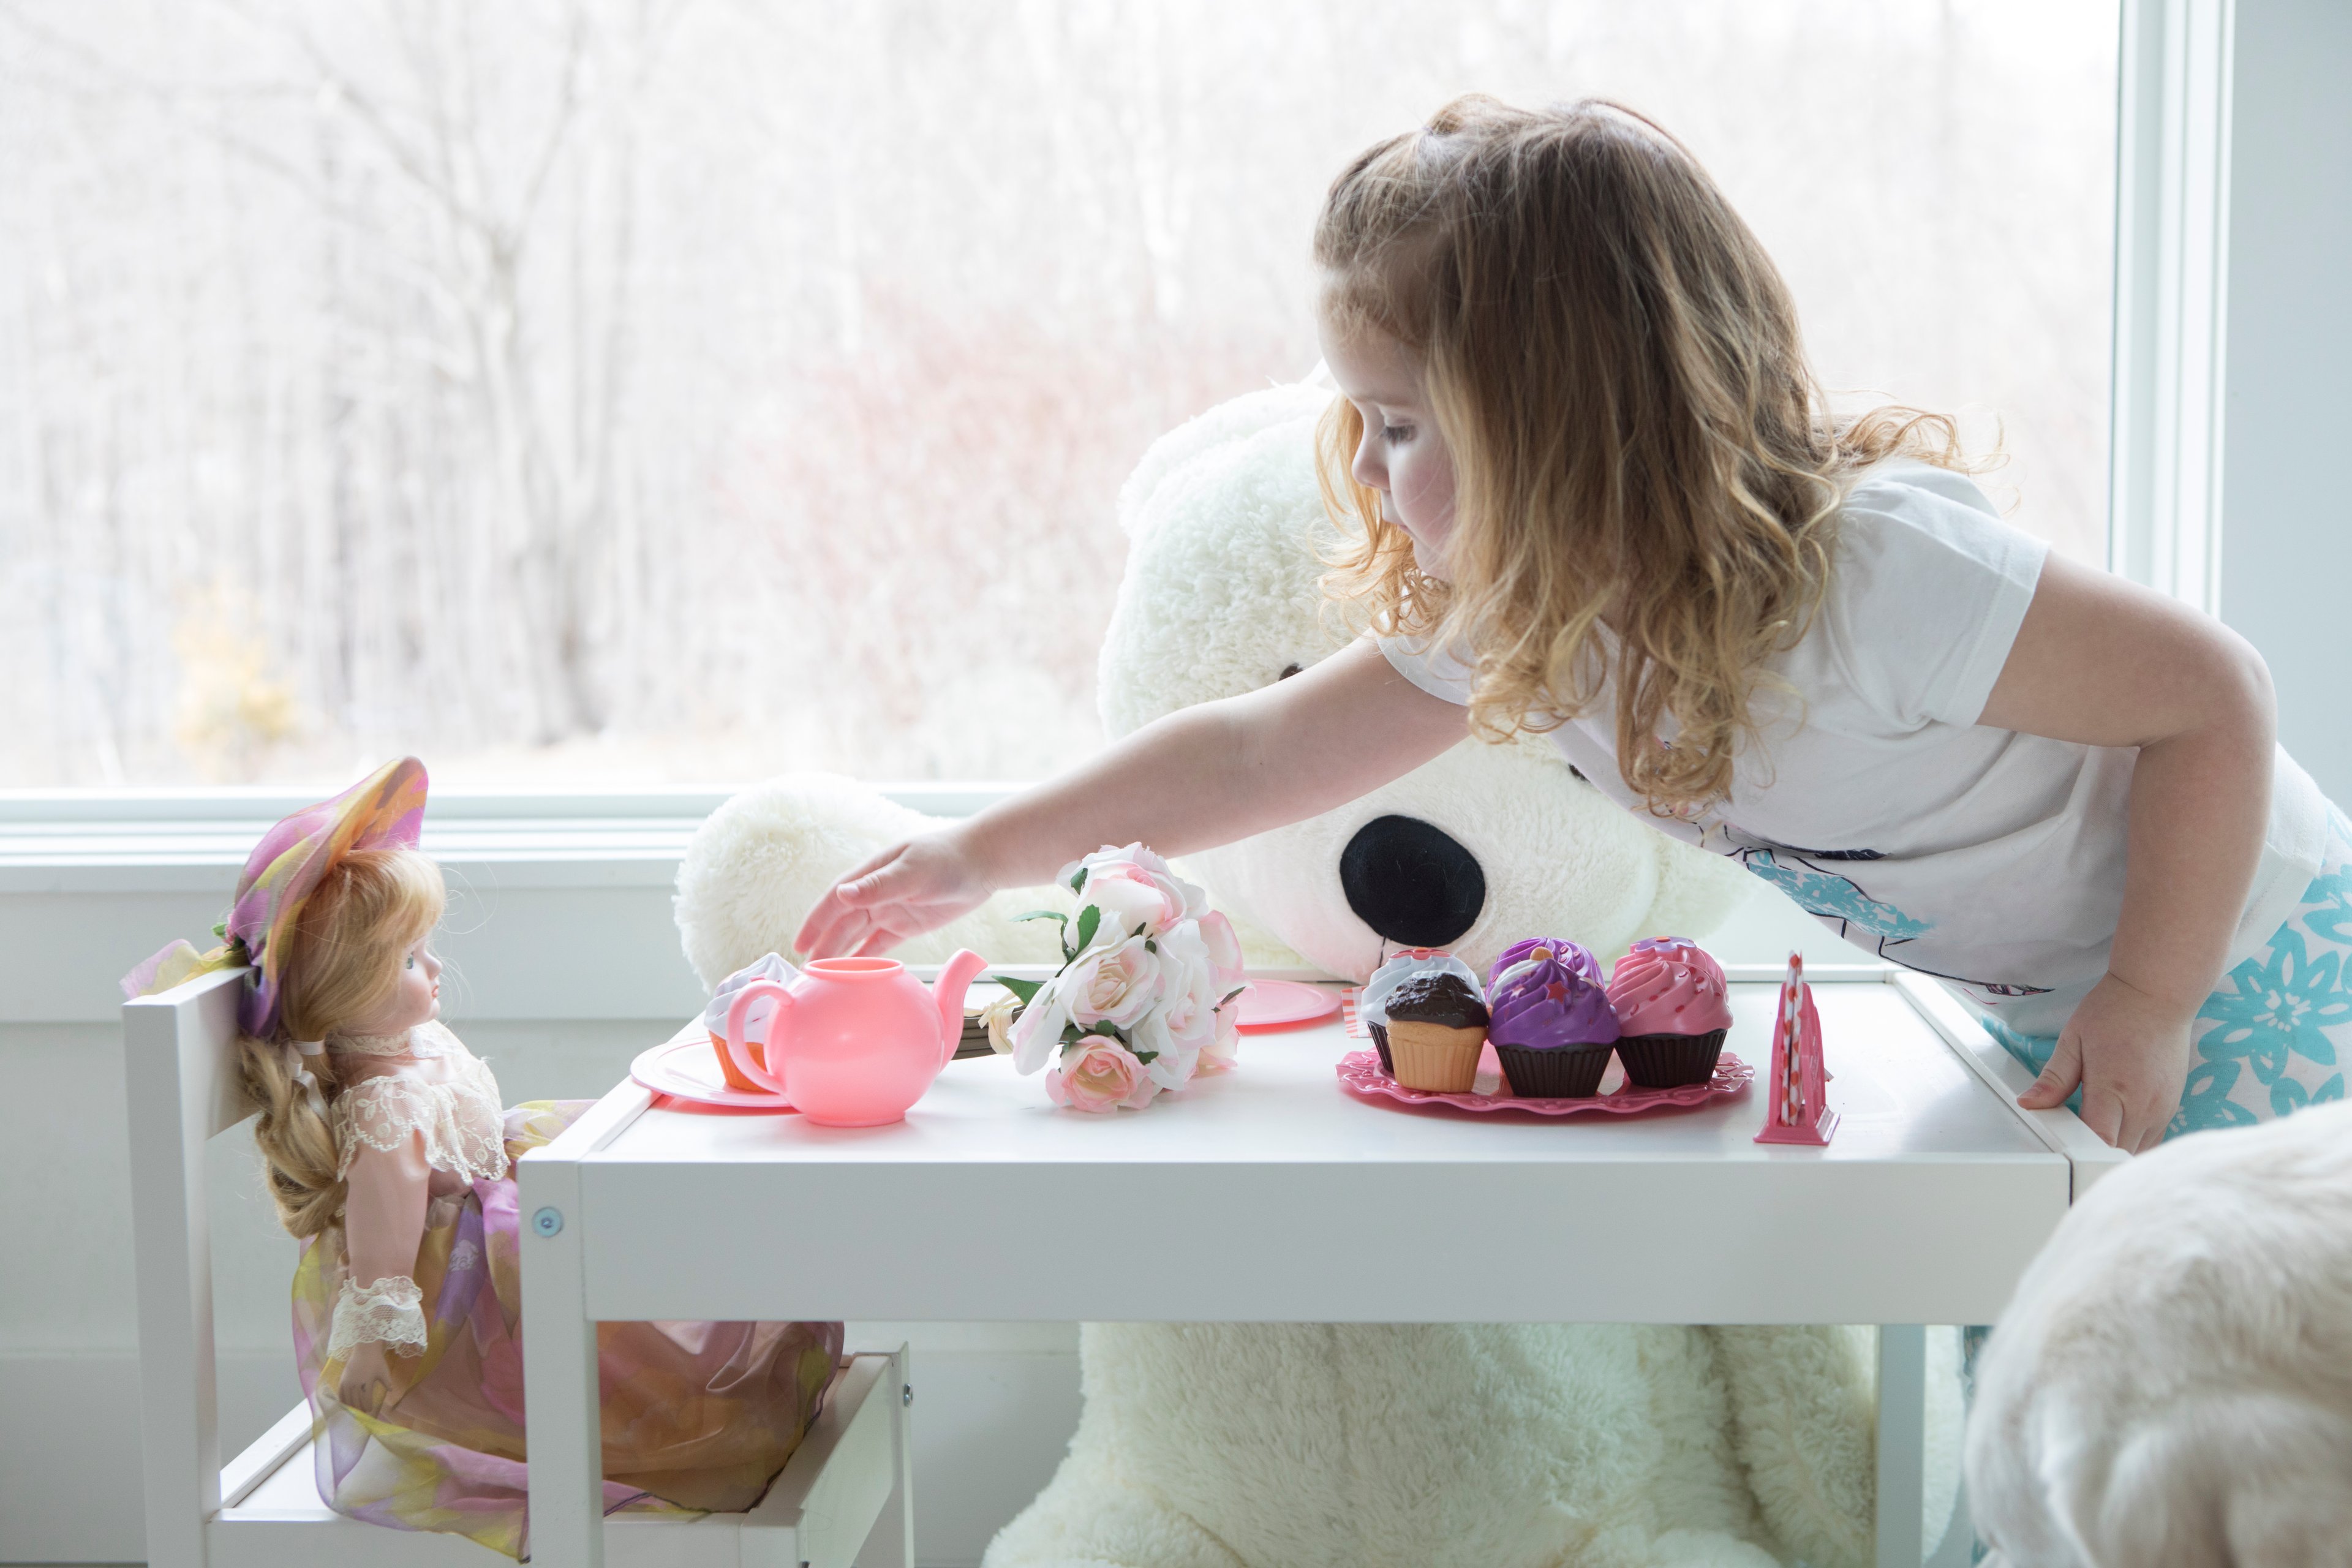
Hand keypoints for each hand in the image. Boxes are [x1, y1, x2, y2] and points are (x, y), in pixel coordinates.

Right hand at [338, 1342, 403, 1414]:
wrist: (365, 1349)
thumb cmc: (376, 1360)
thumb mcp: (384, 1371)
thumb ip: (387, 1382)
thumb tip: (391, 1390)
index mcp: (367, 1383)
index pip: (366, 1399)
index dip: (367, 1406)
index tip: (369, 1410)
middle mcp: (356, 1384)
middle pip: (356, 1401)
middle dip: (359, 1407)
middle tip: (361, 1412)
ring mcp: (348, 1382)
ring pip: (348, 1398)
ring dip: (351, 1405)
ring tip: (354, 1409)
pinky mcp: (342, 1379)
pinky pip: (340, 1392)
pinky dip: (342, 1399)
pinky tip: (344, 1403)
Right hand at [794, 830, 994, 958]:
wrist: (982, 862)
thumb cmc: (946, 858)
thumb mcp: (913, 872)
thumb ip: (879, 886)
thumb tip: (842, 894)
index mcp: (870, 875)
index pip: (835, 901)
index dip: (815, 922)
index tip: (800, 945)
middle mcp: (875, 893)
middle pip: (842, 924)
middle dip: (824, 946)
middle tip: (807, 973)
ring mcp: (890, 909)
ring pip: (858, 937)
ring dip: (841, 955)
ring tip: (824, 979)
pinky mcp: (907, 925)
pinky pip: (881, 946)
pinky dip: (867, 960)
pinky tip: (855, 976)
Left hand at [2016, 971, 2194, 1151]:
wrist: (2158, 994)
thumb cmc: (2115, 1012)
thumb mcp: (2073, 1040)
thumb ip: (2053, 1079)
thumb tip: (2028, 1103)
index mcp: (2114, 1087)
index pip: (2099, 1140)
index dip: (2079, 1152)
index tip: (2059, 1148)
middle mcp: (2143, 1104)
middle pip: (2117, 1153)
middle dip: (2092, 1156)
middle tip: (2068, 1145)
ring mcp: (2162, 1109)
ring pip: (2137, 1153)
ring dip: (2113, 1152)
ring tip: (2090, 1139)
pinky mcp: (2172, 1108)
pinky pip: (2152, 1142)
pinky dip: (2132, 1144)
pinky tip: (2114, 1131)